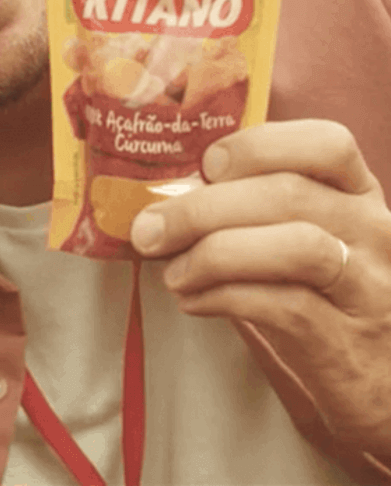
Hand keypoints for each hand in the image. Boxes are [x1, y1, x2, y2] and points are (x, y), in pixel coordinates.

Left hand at [130, 120, 390, 456]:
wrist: (375, 374)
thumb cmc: (320, 288)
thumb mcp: (303, 232)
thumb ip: (252, 204)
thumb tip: (163, 199)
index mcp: (355, 192)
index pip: (327, 143)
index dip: (258, 146)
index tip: (205, 164)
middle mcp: (372, 230)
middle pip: (288, 195)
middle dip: (203, 208)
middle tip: (149, 228)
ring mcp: (366, 285)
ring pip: (293, 247)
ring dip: (213, 253)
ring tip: (172, 271)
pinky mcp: (346, 339)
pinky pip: (282, 306)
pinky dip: (223, 297)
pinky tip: (191, 300)